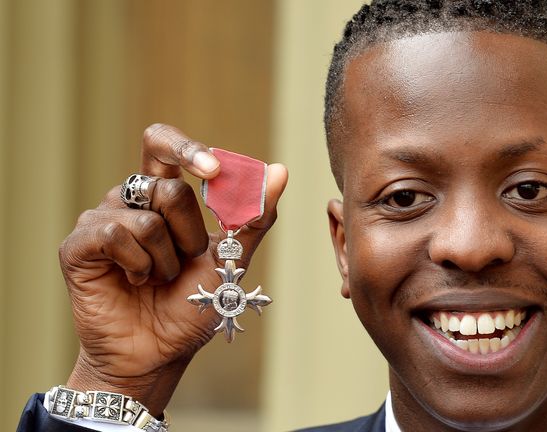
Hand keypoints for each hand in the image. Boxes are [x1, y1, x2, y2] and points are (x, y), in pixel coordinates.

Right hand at [59, 124, 287, 414]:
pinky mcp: (78, 246)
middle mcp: (130, 200)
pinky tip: (133, 282)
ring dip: (166, 260)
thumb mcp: (231, 260)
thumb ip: (254, 217)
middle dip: (190, 235)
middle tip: (184, 262)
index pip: (163, 145)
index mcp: (163, 195)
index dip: (187, 149)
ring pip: (146, 219)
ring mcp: (100, 220)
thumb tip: (280, 170)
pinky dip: (138, 266)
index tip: (214, 170)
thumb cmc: (193, 304)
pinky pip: (115, 236)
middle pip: (168, 188)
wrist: (159, 352)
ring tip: (157, 279)